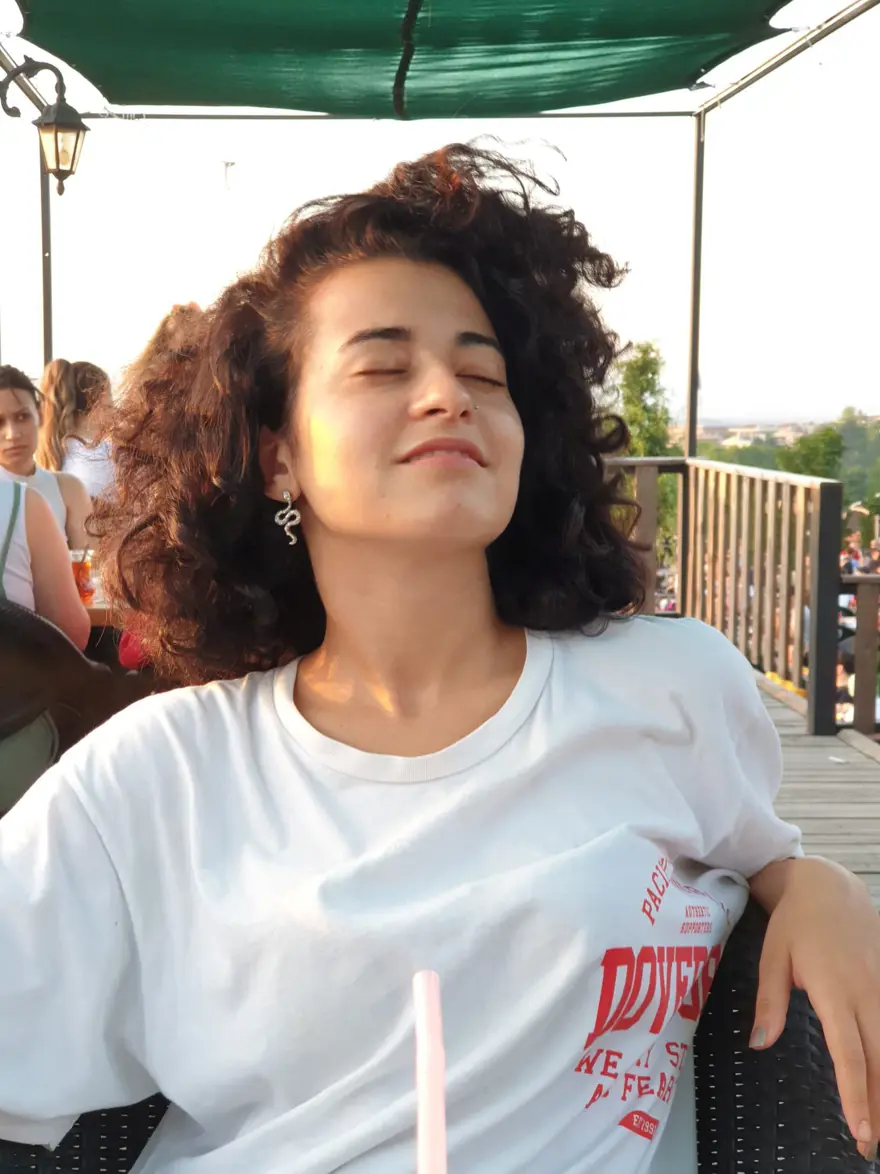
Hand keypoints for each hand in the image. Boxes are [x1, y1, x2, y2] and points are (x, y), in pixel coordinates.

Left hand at [751, 857, 879, 1160]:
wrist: (829, 887)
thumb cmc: (795, 923)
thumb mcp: (772, 957)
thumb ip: (770, 1001)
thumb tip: (759, 1044)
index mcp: (835, 991)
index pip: (850, 1054)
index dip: (856, 1094)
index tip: (860, 1128)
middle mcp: (867, 994)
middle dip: (878, 1103)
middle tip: (869, 1142)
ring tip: (879, 1120)